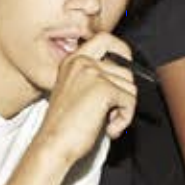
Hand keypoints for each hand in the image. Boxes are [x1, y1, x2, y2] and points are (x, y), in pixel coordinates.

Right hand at [36, 33, 138, 161]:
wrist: (53, 146)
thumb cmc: (65, 127)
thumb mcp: (77, 92)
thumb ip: (96, 79)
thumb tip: (129, 73)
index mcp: (72, 60)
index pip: (104, 38)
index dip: (122, 50)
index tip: (127, 67)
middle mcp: (82, 62)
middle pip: (125, 69)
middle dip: (124, 94)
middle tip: (110, 113)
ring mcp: (92, 73)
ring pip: (131, 87)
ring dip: (124, 110)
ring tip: (105, 122)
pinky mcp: (103, 89)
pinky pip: (130, 101)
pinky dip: (125, 119)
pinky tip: (108, 128)